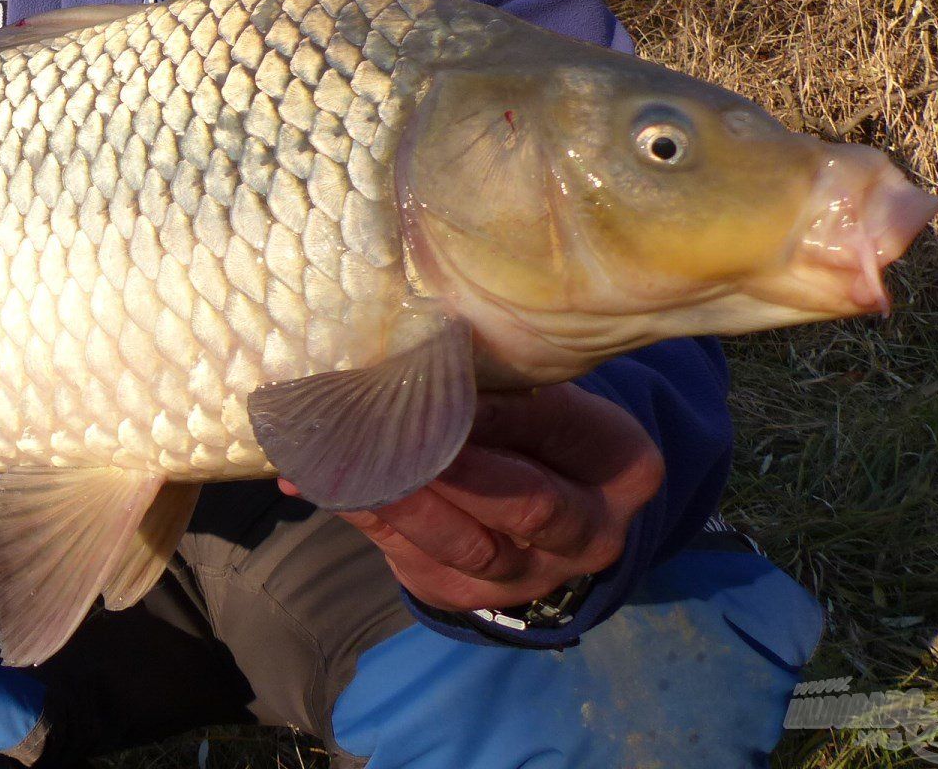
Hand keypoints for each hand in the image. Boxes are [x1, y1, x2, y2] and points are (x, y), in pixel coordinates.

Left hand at [291, 383, 665, 613]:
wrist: (550, 517)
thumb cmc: (537, 431)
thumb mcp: (546, 398)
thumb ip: (498, 380)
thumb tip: (415, 340)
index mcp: (621, 466)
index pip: (560, 429)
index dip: (499, 405)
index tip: (441, 371)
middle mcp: (589, 534)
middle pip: (524, 502)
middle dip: (454, 463)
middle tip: (393, 423)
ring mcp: (528, 576)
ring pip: (464, 545)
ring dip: (399, 499)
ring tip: (344, 457)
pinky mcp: (465, 596)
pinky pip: (410, 558)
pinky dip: (362, 515)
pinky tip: (315, 480)